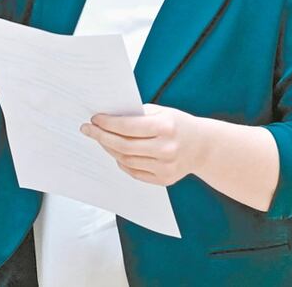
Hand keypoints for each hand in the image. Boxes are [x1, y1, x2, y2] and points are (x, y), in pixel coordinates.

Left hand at [82, 104, 204, 186]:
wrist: (203, 147)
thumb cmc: (178, 125)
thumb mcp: (162, 112)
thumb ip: (137, 114)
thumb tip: (108, 117)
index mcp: (165, 127)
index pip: (128, 126)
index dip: (107, 123)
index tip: (94, 119)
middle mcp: (166, 149)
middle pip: (123, 146)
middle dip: (102, 137)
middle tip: (88, 130)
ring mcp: (165, 167)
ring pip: (126, 160)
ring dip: (110, 149)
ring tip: (101, 140)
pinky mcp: (164, 180)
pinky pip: (134, 172)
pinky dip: (122, 162)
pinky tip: (116, 152)